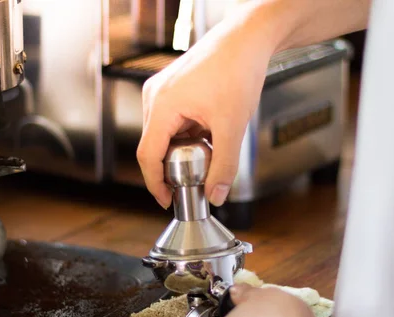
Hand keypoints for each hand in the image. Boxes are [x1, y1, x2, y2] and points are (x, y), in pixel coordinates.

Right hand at [137, 3, 277, 208]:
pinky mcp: (172, 88)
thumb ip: (224, 165)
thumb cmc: (237, 70)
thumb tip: (216, 194)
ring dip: (182, 149)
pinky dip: (187, 134)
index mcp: (161, 105)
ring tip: (209, 150)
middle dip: (173, 167)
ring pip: (164, 134)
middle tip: (195, 179)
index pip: (147, 156)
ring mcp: (162, 91)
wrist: (246, 40)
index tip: (166, 200)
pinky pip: (172, 121)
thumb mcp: (232, 126)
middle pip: (154, 146)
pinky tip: (208, 133)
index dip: (154, 184)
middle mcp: (155, 96)